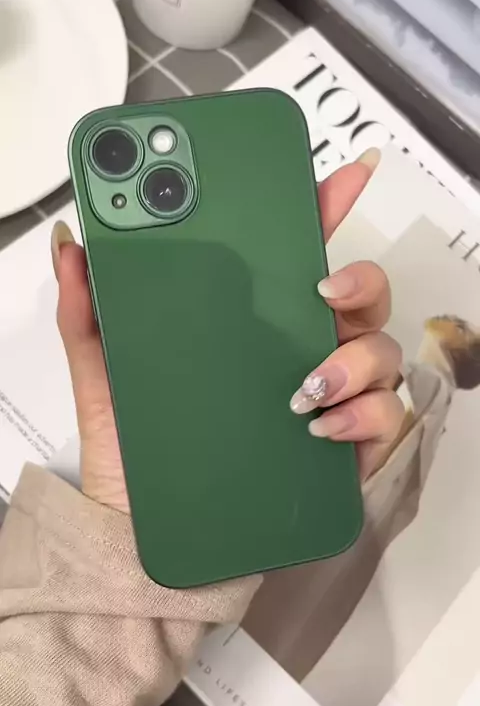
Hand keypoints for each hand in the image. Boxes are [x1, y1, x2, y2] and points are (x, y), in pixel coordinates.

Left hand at [51, 149, 402, 512]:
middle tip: (324, 290)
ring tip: (305, 384)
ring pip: (381, 352)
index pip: (297, 252)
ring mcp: (328, 397)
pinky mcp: (342, 447)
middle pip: (362, 297)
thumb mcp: (104, 372)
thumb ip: (89, 310)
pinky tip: (316, 426)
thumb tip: (73, 247)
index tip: (343, 176)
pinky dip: (361, 416)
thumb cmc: (134, 446)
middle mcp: (299, 349)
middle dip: (361, 280)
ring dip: (355, 360)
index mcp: (253, 320)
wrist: (144, 529)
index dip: (325, 208)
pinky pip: (383, 418)